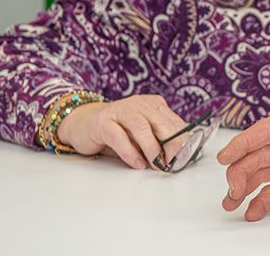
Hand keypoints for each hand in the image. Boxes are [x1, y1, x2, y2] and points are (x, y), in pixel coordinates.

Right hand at [55, 94, 188, 169]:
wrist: (83, 124)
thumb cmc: (117, 131)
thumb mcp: (141, 134)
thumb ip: (157, 140)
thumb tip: (177, 157)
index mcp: (153, 105)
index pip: (174, 121)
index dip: (182, 140)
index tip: (186, 157)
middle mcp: (139, 104)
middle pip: (161, 122)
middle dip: (171, 144)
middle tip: (174, 162)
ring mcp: (121, 110)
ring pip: (142, 127)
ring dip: (152, 148)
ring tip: (156, 165)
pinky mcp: (103, 122)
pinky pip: (119, 137)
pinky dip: (130, 152)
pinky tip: (137, 163)